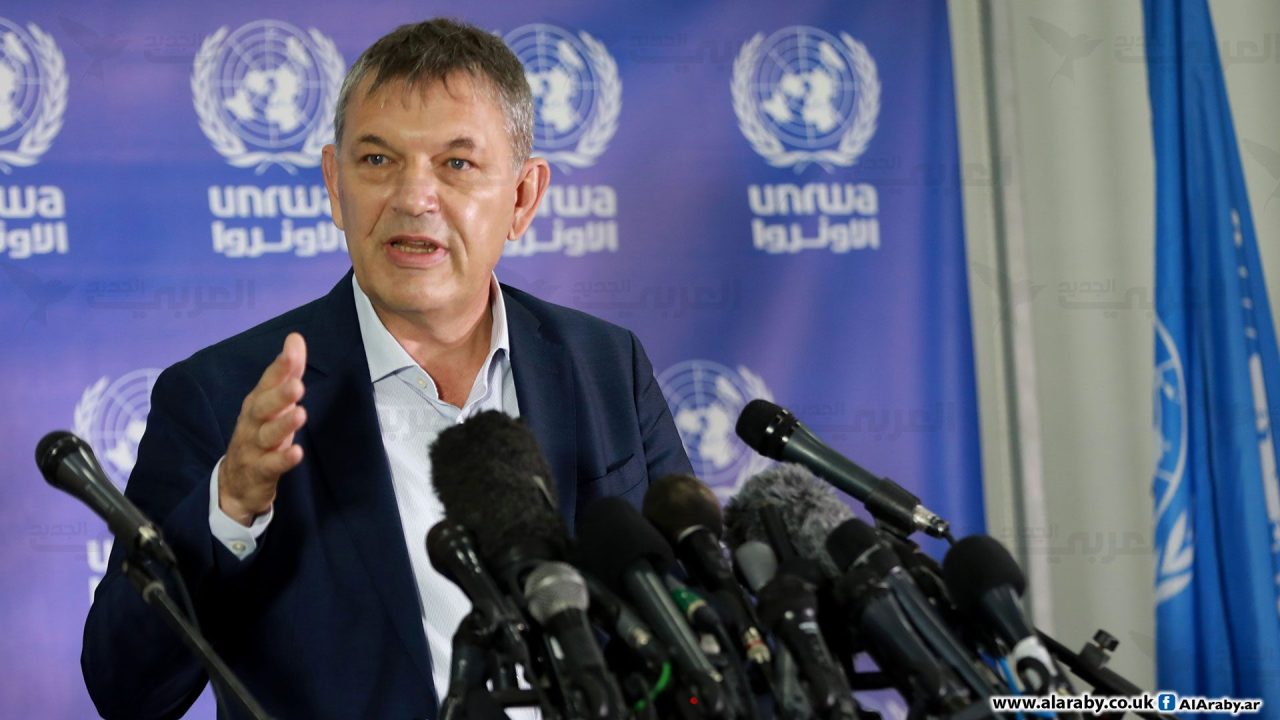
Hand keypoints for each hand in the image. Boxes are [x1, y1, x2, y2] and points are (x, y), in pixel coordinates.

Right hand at [218, 332, 306, 525]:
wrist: (235, 483)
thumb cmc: (260, 434)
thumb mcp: (273, 403)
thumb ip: (287, 372)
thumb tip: (295, 338)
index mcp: (257, 404)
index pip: (267, 382)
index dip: (279, 367)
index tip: (292, 348)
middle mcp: (252, 423)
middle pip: (263, 407)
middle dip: (278, 395)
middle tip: (297, 385)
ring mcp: (254, 448)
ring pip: (266, 436)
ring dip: (283, 425)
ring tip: (300, 414)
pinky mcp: (259, 473)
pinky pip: (270, 466)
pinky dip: (283, 459)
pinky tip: (297, 452)